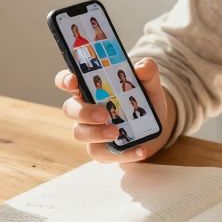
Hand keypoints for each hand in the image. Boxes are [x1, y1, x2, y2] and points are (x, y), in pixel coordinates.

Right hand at [55, 57, 173, 163]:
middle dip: (83, 111)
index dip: (65, 80)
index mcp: (91, 88)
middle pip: (70, 109)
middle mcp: (85, 109)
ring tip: (116, 132)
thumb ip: (147, 73)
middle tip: (103, 114)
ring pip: (80, 133)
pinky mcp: (102, 151)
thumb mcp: (150, 85)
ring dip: (96, 133)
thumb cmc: (144, 101)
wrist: (156, 126)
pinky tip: (140, 150)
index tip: (73, 81)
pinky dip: (124, 154)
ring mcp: (91, 131)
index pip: (68, 81)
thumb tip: (142, 67)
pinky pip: (104, 154)